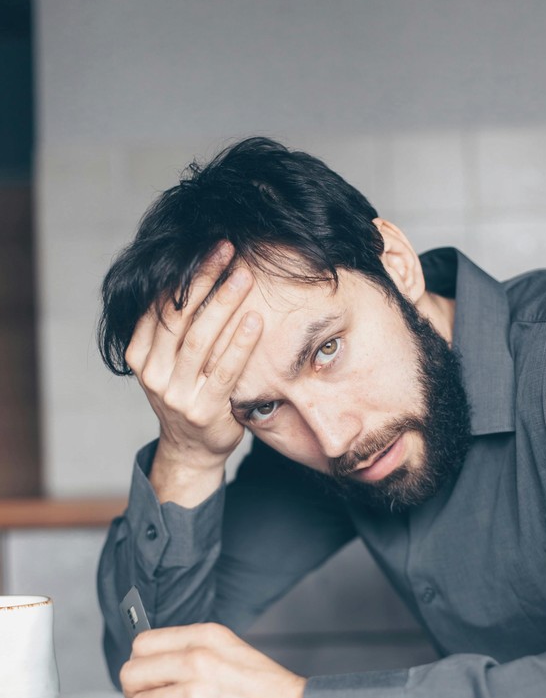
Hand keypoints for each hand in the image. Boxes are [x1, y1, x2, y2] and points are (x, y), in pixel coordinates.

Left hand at [120, 623, 312, 697]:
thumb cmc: (272, 693)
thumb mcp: (234, 652)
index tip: (151, 680)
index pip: (143, 644)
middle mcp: (198, 661)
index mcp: (207, 638)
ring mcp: (195, 697)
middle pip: (132, 675)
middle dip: (138, 694)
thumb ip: (195, 652)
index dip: (143, 666)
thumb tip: (153, 667)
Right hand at [125, 243, 261, 504]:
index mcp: (139, 356)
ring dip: (223, 303)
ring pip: (200, 340)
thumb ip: (171, 330)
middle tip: (227, 250)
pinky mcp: (204, 410)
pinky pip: (224, 370)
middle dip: (203, 280)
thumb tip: (194, 273)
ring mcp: (176, 394)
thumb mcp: (167, 362)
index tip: (206, 249)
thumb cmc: (187, 393)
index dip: (182, 275)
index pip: (159, 306)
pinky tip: (254, 320)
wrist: (192, 448)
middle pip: (178, 317)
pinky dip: (240, 343)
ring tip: (243, 276)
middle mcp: (152, 374)